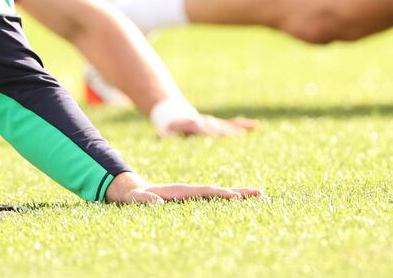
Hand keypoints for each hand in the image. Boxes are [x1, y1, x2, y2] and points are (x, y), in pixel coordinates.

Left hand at [105, 172, 261, 203]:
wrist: (133, 189)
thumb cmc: (134, 196)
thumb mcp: (136, 199)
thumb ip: (144, 199)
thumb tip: (157, 201)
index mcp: (178, 190)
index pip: (203, 191)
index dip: (219, 193)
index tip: (235, 196)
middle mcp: (189, 190)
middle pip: (216, 189)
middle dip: (237, 191)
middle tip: (259, 192)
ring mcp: (191, 194)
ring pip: (217, 193)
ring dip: (237, 194)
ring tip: (258, 195)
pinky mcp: (191, 199)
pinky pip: (212, 200)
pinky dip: (227, 199)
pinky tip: (241, 203)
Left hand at [163, 113, 257, 136]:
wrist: (176, 116)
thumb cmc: (170, 129)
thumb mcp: (166, 131)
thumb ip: (164, 134)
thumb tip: (158, 136)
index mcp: (193, 125)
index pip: (202, 129)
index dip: (208, 131)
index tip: (216, 135)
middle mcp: (205, 123)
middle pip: (217, 128)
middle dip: (226, 131)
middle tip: (237, 136)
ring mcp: (212, 123)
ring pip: (227, 125)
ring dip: (237, 128)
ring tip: (250, 130)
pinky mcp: (217, 124)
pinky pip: (231, 124)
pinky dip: (242, 125)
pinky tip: (255, 126)